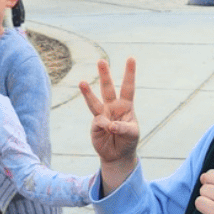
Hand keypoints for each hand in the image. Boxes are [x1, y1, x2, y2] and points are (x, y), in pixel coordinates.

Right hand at [81, 58, 140, 192]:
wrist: (117, 155)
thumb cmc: (128, 141)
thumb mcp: (132, 133)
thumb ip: (122, 127)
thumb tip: (108, 124)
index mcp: (126, 106)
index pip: (128, 87)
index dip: (129, 73)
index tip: (130, 58)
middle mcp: (113, 107)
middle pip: (108, 88)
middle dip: (104, 75)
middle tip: (101, 61)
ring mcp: (102, 115)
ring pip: (94, 100)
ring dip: (88, 92)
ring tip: (82, 82)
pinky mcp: (95, 124)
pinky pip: (99, 122)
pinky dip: (104, 126)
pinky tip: (108, 130)